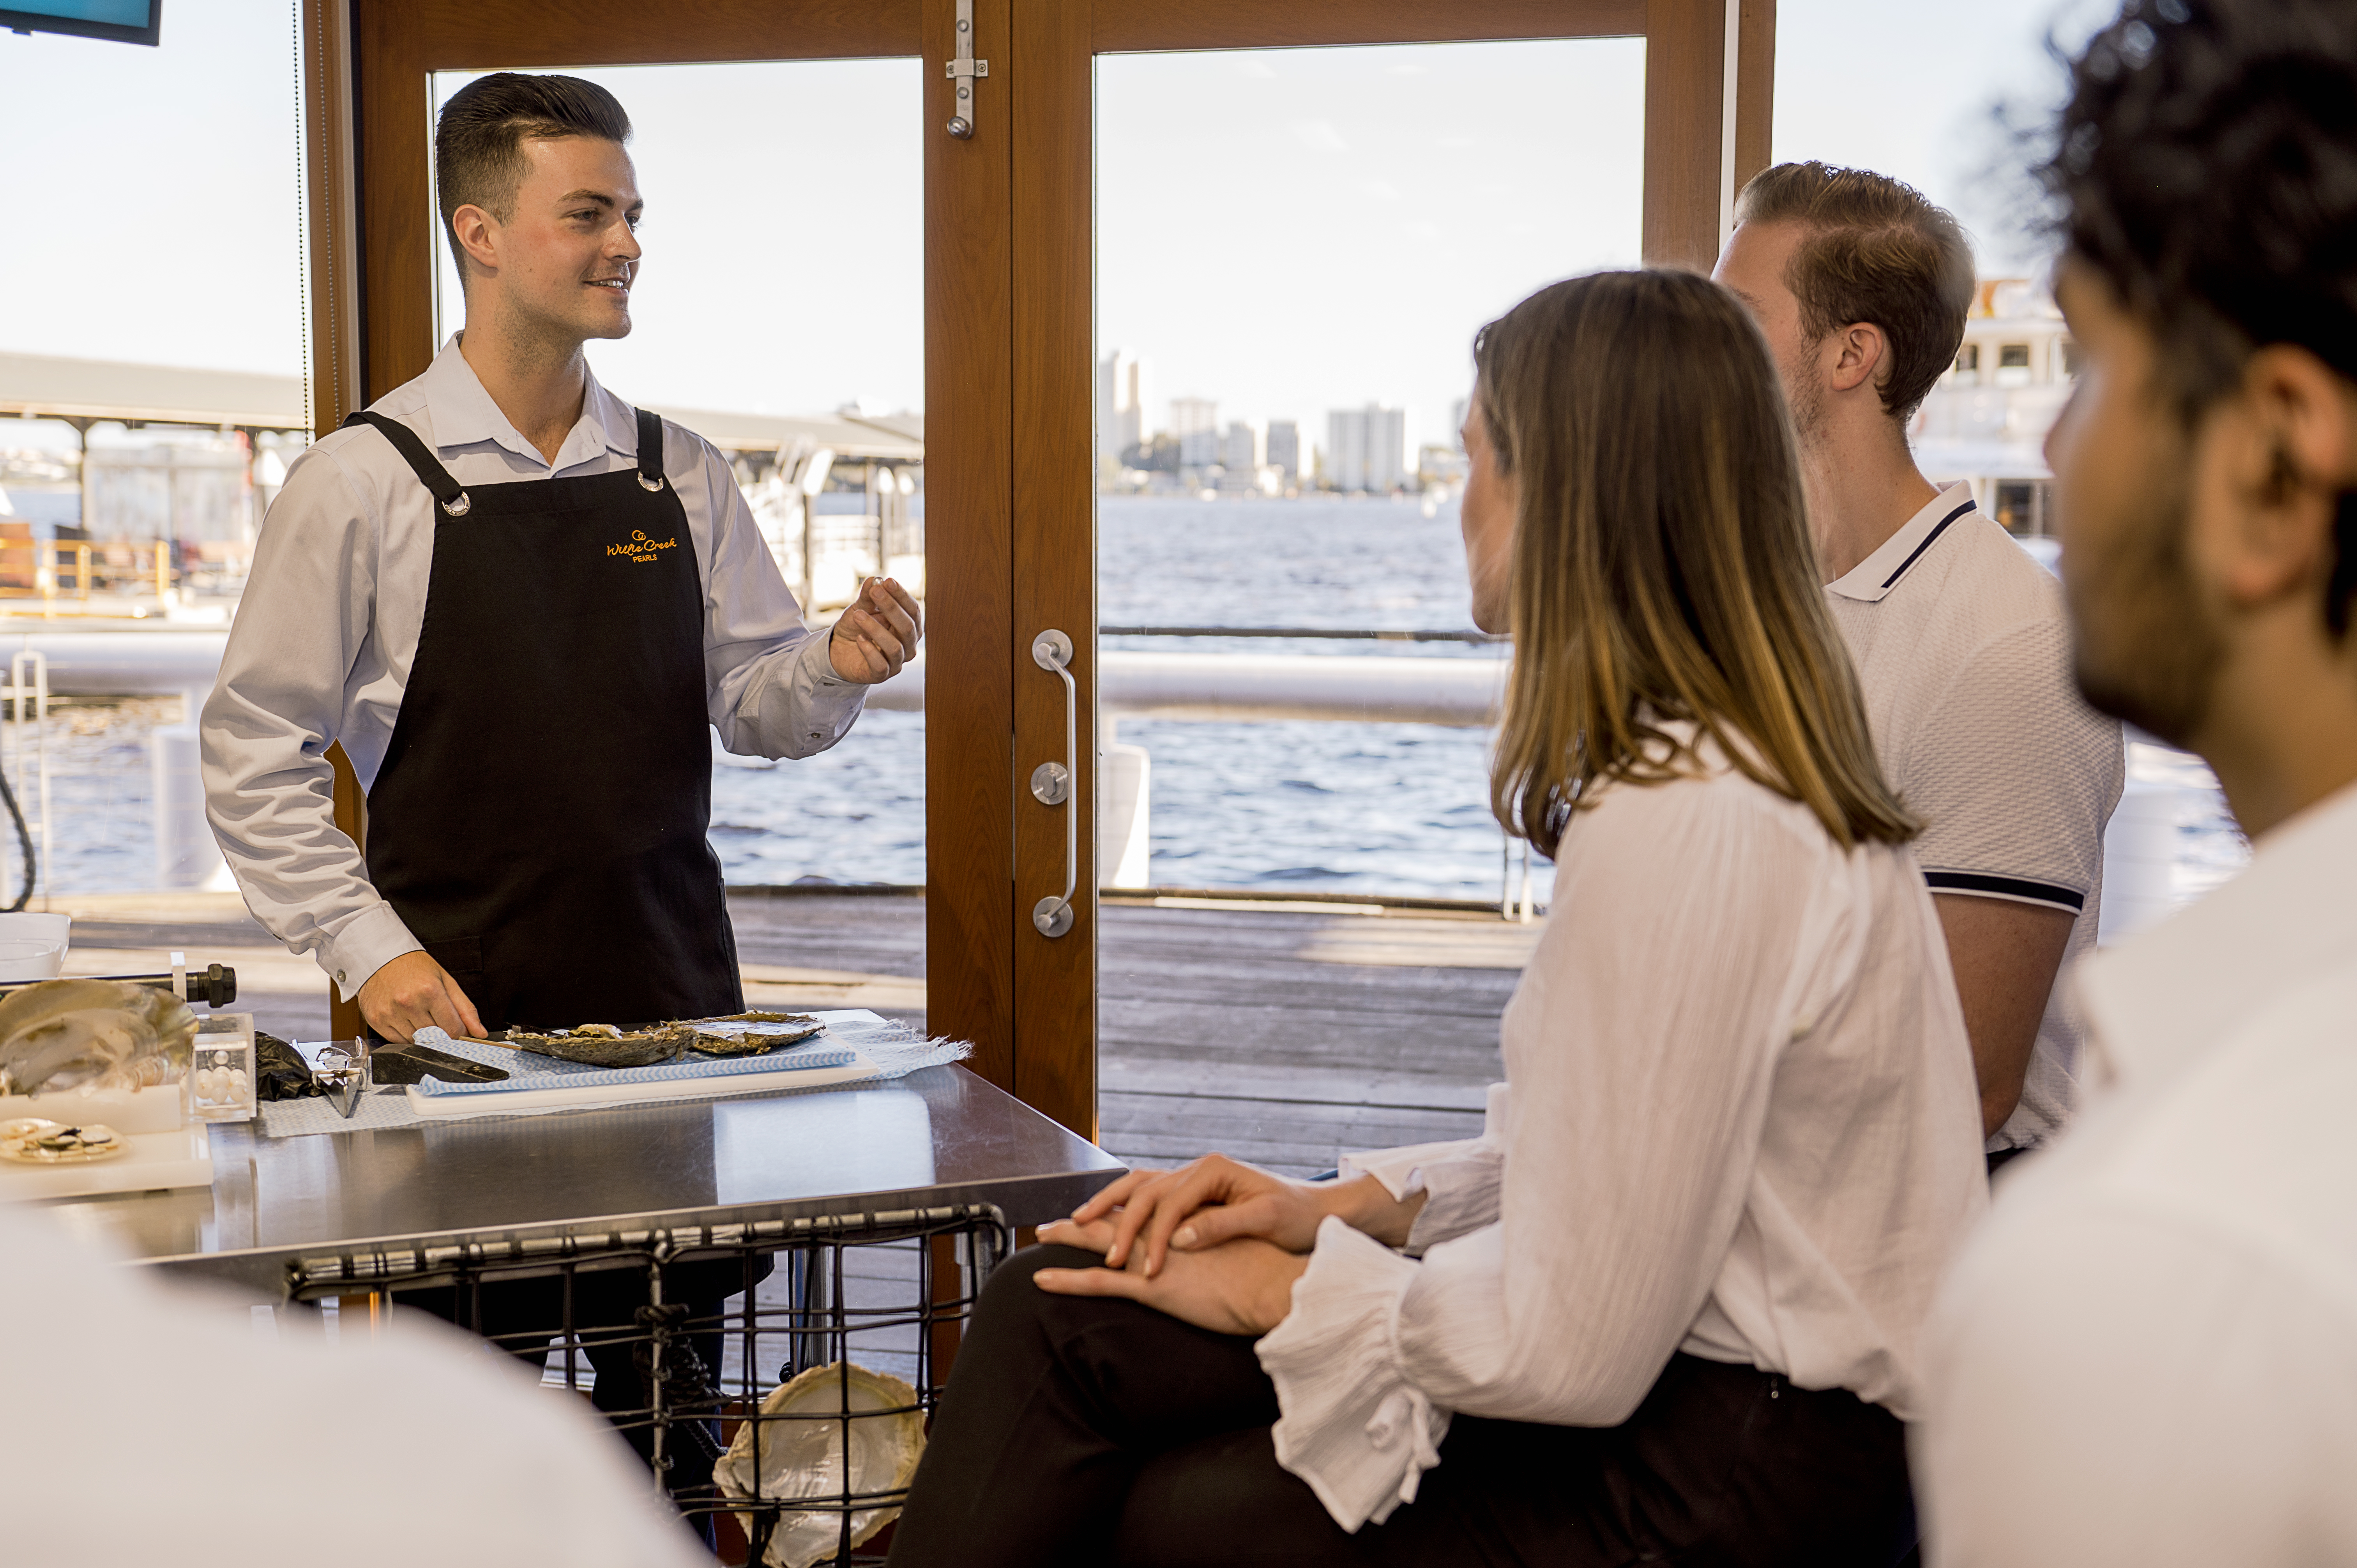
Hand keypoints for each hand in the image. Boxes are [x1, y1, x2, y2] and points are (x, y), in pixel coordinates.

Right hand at [356, 951, 484, 1043]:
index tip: (456, 1027)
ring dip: (422, 1035)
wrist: (382, 957)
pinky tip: (405, 1018)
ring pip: (416, 1041)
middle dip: (441, 1031)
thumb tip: (480, 1032)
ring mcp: (390, 1012)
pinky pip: (396, 1041)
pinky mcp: (376, 1020)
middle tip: (435, 1016)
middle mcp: (408, 1003)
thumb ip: (465, 1009)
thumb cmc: (415, 967)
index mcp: (430, 991)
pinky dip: (405, 1035)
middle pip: (435, 1037)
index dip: (458, 1031)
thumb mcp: (446, 981)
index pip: (453, 1029)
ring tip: (419, 1014)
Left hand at [827, 577, 921, 682]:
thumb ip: (868, 597)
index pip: (913, 610)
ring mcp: (896, 662)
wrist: (838, 650)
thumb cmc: (856, 628)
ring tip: (858, 615)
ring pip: (894, 646)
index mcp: (909, 626)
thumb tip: (875, 579)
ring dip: (876, 629)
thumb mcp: (861, 608)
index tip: (888, 581)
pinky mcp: (881, 675)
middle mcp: (907, 645)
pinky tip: (859, 639)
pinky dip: (869, 650)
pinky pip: (880, 665)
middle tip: (875, 592)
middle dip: (891, 608)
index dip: (902, 595)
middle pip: (907, 627)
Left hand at [1034, 1215, 1307, 1335]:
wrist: (1277, 1286)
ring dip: (1069, 1236)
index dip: (1121, 1205)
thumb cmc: (1267, 1271)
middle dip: (1086, 1214)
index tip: (1103, 1209)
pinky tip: (1043, 1279)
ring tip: (1041, 1234)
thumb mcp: (1239, 1247)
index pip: (1147, 1204)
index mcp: (1188, 1217)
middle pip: (1116, 1214)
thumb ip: (1217, 1240)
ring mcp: (1156, 1256)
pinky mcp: (1152, 1284)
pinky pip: (1100, 1281)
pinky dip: (1069, 1278)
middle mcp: (1166, 1230)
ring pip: (1101, 1240)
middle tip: (1057, 1219)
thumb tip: (1206, 1242)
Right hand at [1072, 1154, 1336, 1276]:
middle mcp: (1197, 1169)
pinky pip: (1149, 1193)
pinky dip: (1124, 1204)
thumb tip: (1181, 1237)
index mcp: (1214, 1170)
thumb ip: (1221, 1225)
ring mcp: (1192, 1179)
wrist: (1313, 1209)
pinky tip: (1104, 1215)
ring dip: (1107, 1204)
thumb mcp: (1265, 1219)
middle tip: (1098, 1251)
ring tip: (1077, 1220)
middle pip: (1144, 1191)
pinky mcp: (1193, 1192)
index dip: (1156, 1238)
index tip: (1148, 1269)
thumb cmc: (1294, 1215)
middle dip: (1116, 1220)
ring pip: (1138, 1186)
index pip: (1171, 1204)